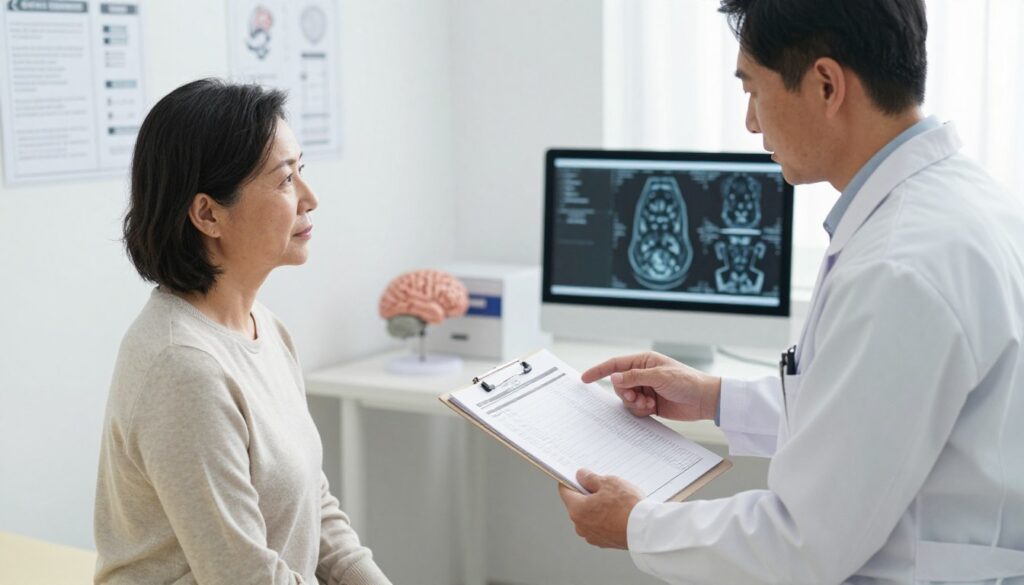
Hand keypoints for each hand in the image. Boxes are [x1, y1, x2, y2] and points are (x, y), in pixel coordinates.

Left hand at [558, 469, 642, 548]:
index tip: (578, 476)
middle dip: (588, 494)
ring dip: (598, 508)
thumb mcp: (608, 483)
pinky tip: (619, 513)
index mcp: (577, 510)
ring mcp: (592, 536)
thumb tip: (581, 476)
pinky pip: (600, 526)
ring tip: (615, 501)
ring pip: (589, 516)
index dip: (571, 481)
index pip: (565, 491)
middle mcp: (581, 526)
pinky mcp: (604, 542)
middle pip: (578, 504)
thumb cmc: (627, 507)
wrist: (646, 530)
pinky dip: (606, 519)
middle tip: (604, 487)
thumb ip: (590, 478)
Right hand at [581, 351, 720, 421]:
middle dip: (625, 393)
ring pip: (626, 399)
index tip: (585, 379)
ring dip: (634, 403)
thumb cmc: (686, 382)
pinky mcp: (650, 403)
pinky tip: (653, 408)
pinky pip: (635, 409)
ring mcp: (646, 389)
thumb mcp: (659, 376)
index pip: (616, 365)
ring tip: (649, 404)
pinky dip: (641, 410)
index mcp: (644, 361)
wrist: (704, 400)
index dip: (599, 371)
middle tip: (636, 397)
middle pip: (619, 385)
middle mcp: (643, 375)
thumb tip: (614, 379)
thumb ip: (634, 377)